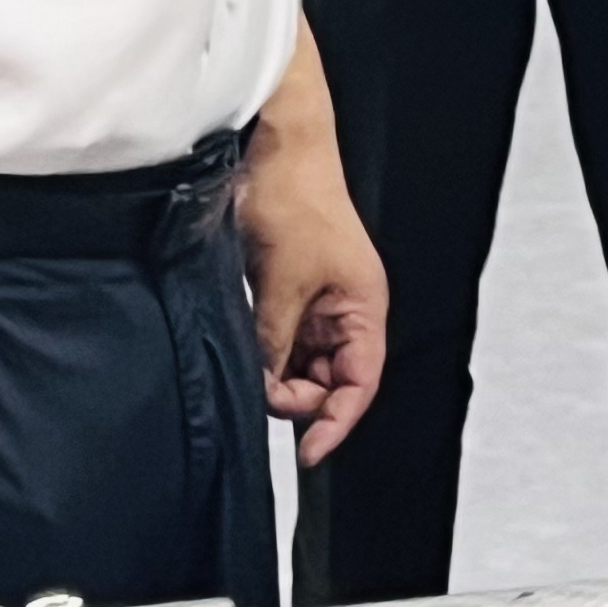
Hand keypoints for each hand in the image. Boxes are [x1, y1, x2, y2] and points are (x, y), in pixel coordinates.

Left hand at [234, 143, 384, 468]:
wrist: (275, 154)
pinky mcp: (287, 294)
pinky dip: (263, 354)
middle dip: (298, 396)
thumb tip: (264, 389)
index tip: (308, 452)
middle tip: (260, 392)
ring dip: (276, 375)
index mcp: (364, 307)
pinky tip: (243, 350)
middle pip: (331, 380)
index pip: (361, 382)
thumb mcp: (283, 282)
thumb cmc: (297, 204)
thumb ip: (275, 341)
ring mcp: (316, 304)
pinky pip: (279, 342)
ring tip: (247, 365)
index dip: (338, 421)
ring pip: (301, 365)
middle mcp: (345, 311)